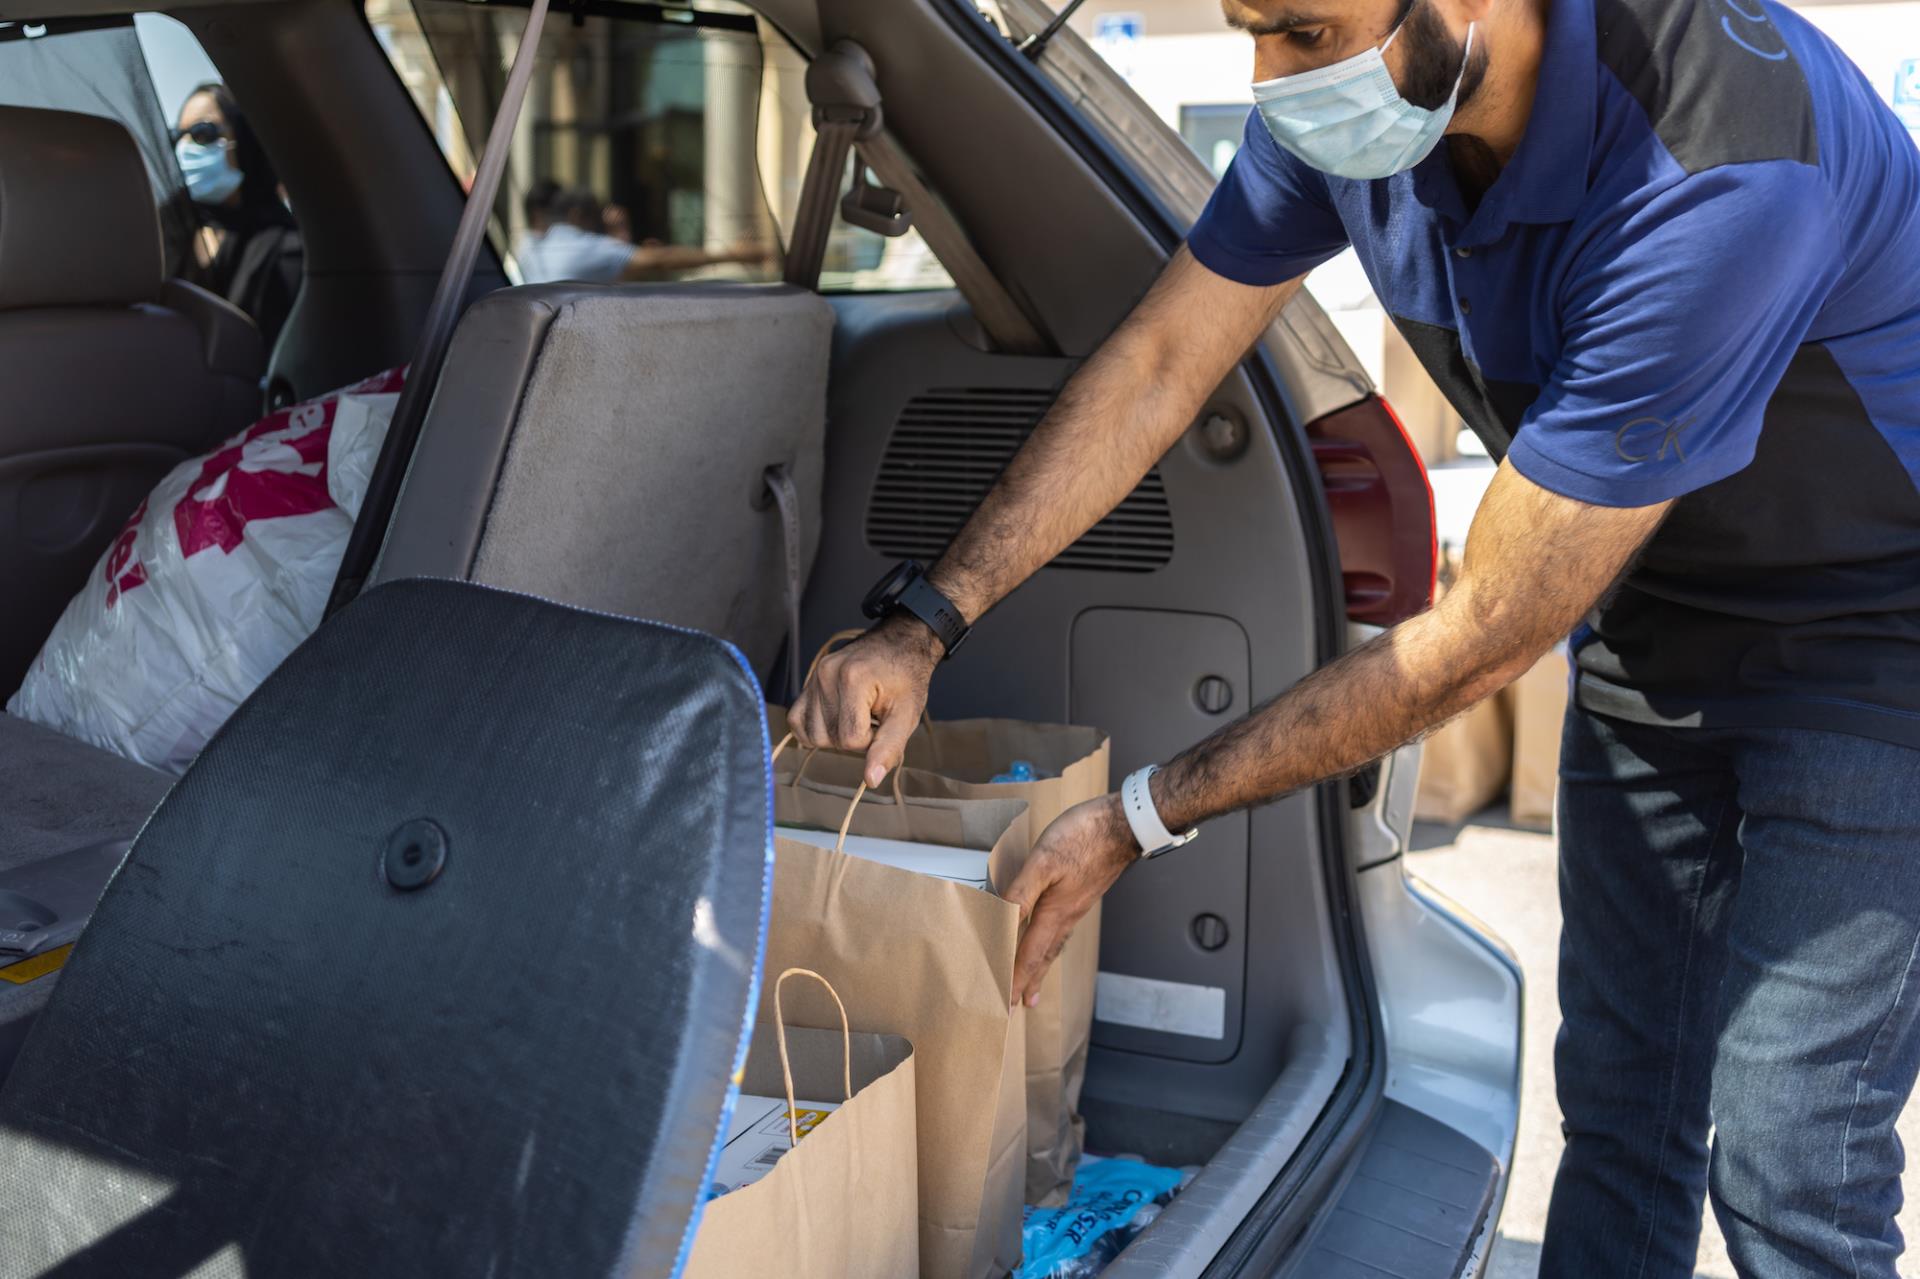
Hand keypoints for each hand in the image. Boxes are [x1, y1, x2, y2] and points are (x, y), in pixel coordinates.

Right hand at [789, 615, 941, 786]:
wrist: (900, 645)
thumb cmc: (906, 679)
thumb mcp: (907, 714)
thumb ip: (888, 748)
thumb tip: (870, 780)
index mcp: (852, 679)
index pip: (850, 740)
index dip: (870, 741)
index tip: (883, 722)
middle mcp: (825, 675)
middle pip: (829, 739)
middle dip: (854, 737)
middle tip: (873, 716)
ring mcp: (813, 677)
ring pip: (812, 734)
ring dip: (836, 734)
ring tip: (858, 714)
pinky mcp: (807, 683)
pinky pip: (797, 720)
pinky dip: (816, 728)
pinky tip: (837, 718)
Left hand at [1004, 794, 1138, 1007]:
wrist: (1124, 823)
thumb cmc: (1084, 837)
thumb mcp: (1044, 861)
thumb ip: (1022, 892)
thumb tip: (1002, 920)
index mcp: (1055, 912)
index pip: (1029, 954)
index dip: (1015, 978)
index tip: (1005, 1003)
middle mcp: (1067, 915)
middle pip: (1043, 956)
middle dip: (1028, 980)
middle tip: (1019, 1004)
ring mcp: (1077, 905)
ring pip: (1054, 944)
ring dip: (1041, 965)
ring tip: (1033, 982)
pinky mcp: (1082, 893)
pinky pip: (1061, 929)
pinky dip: (1051, 944)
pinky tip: (1051, 936)